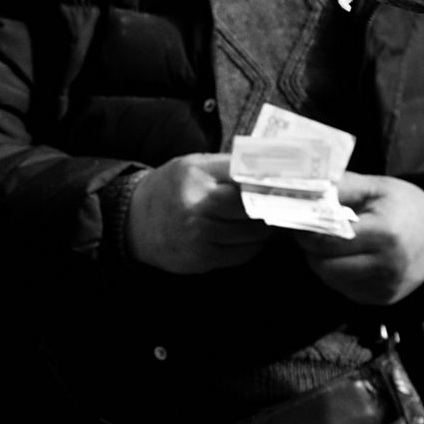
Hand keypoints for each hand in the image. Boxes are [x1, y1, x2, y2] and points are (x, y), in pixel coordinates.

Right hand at [126, 153, 273, 273]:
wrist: (133, 222)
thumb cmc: (171, 189)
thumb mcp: (194, 166)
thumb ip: (231, 166)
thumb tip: (278, 170)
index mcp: (195, 174)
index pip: (248, 176)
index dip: (273, 180)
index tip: (290, 183)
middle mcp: (195, 205)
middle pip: (253, 207)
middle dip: (271, 206)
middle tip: (281, 203)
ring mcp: (198, 234)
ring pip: (253, 233)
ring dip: (264, 227)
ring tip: (260, 220)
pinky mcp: (201, 257)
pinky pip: (244, 253)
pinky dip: (252, 245)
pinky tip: (245, 237)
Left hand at [295, 173, 423, 306]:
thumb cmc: (403, 205)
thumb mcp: (374, 187)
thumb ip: (339, 187)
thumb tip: (304, 190)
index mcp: (385, 234)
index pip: (325, 241)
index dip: (306, 230)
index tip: (301, 220)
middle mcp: (388, 265)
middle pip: (323, 265)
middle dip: (311, 248)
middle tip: (315, 232)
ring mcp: (387, 286)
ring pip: (330, 279)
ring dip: (323, 262)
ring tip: (334, 244)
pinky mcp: (384, 298)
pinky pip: (344, 289)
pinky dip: (338, 274)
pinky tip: (350, 258)